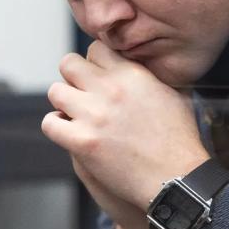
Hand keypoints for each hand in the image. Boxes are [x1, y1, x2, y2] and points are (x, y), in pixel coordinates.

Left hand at [42, 40, 209, 209]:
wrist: (177, 178)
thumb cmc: (178, 140)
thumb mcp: (171, 94)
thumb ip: (147, 75)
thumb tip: (133, 64)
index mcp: (131, 74)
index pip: (94, 49)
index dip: (94, 63)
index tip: (98, 76)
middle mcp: (110, 89)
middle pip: (69, 65)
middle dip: (73, 77)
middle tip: (83, 94)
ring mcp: (93, 115)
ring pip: (55, 92)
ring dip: (64, 102)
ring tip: (76, 114)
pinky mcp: (82, 142)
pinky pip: (50, 124)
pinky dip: (57, 127)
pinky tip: (70, 132)